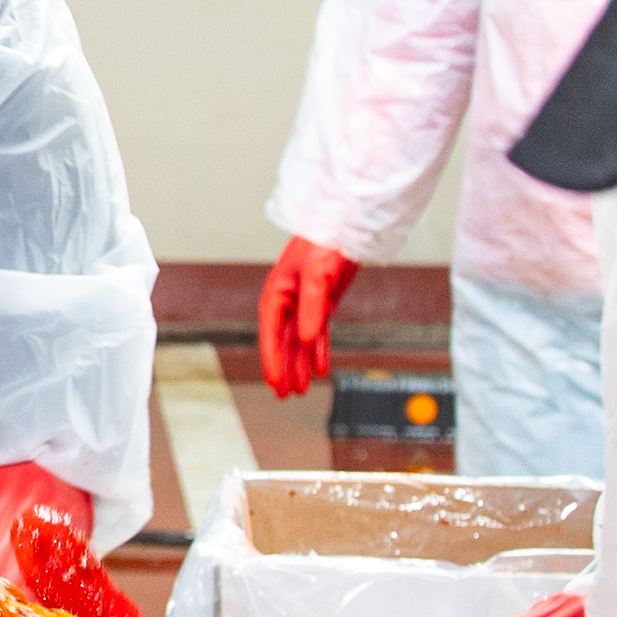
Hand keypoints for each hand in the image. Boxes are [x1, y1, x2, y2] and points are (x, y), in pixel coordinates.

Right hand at [255, 241, 358, 398]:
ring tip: (302, 389)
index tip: (274, 381)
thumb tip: (306, 339)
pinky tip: (320, 367)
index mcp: (277, 291)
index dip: (271, 358)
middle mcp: (288, 299)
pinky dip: (319, 350)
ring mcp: (305, 301)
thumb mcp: (317, 275)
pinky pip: (317, 332)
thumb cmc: (325, 240)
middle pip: (282, 341)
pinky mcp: (322, 301)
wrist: (346, 222)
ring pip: (299, 340)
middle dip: (283, 368)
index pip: (270, 332)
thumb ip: (311, 308)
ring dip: (300, 364)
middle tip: (284, 394)